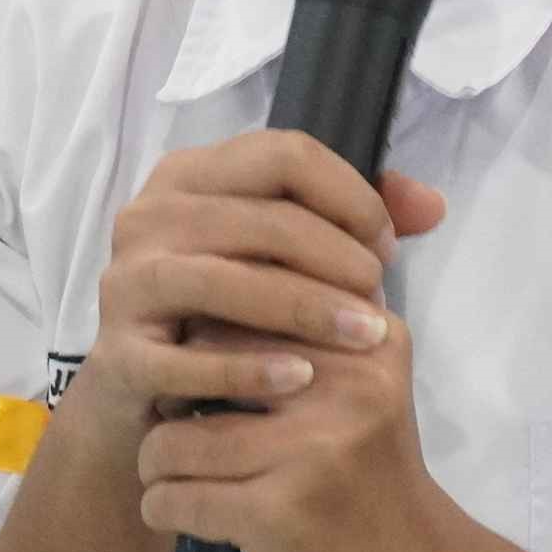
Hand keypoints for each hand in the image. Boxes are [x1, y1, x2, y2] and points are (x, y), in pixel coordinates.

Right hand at [73, 130, 442, 438]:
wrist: (142, 397)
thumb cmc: (222, 314)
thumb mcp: (279, 257)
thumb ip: (352, 221)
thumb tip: (432, 205)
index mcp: (189, 176)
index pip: (282, 154)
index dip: (349, 193)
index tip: (386, 244)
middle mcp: (148, 217)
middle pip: (260, 217)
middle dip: (337, 257)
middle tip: (381, 296)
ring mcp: (127, 285)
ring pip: (223, 281)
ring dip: (306, 308)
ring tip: (364, 335)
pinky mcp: (118, 355)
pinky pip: (188, 359)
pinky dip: (251, 367)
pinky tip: (304, 377)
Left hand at [131, 205, 459, 551]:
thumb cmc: (370, 474)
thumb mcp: (361, 383)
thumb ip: (305, 322)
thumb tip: (211, 262)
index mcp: (366, 337)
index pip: (244, 299)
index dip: (201, 339)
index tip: (203, 375)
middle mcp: (346, 385)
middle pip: (200, 359)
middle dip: (172, 397)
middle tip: (183, 428)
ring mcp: (312, 451)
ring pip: (171, 438)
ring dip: (159, 466)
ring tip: (182, 478)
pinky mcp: (279, 512)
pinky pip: (174, 497)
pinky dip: (164, 510)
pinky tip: (188, 514)